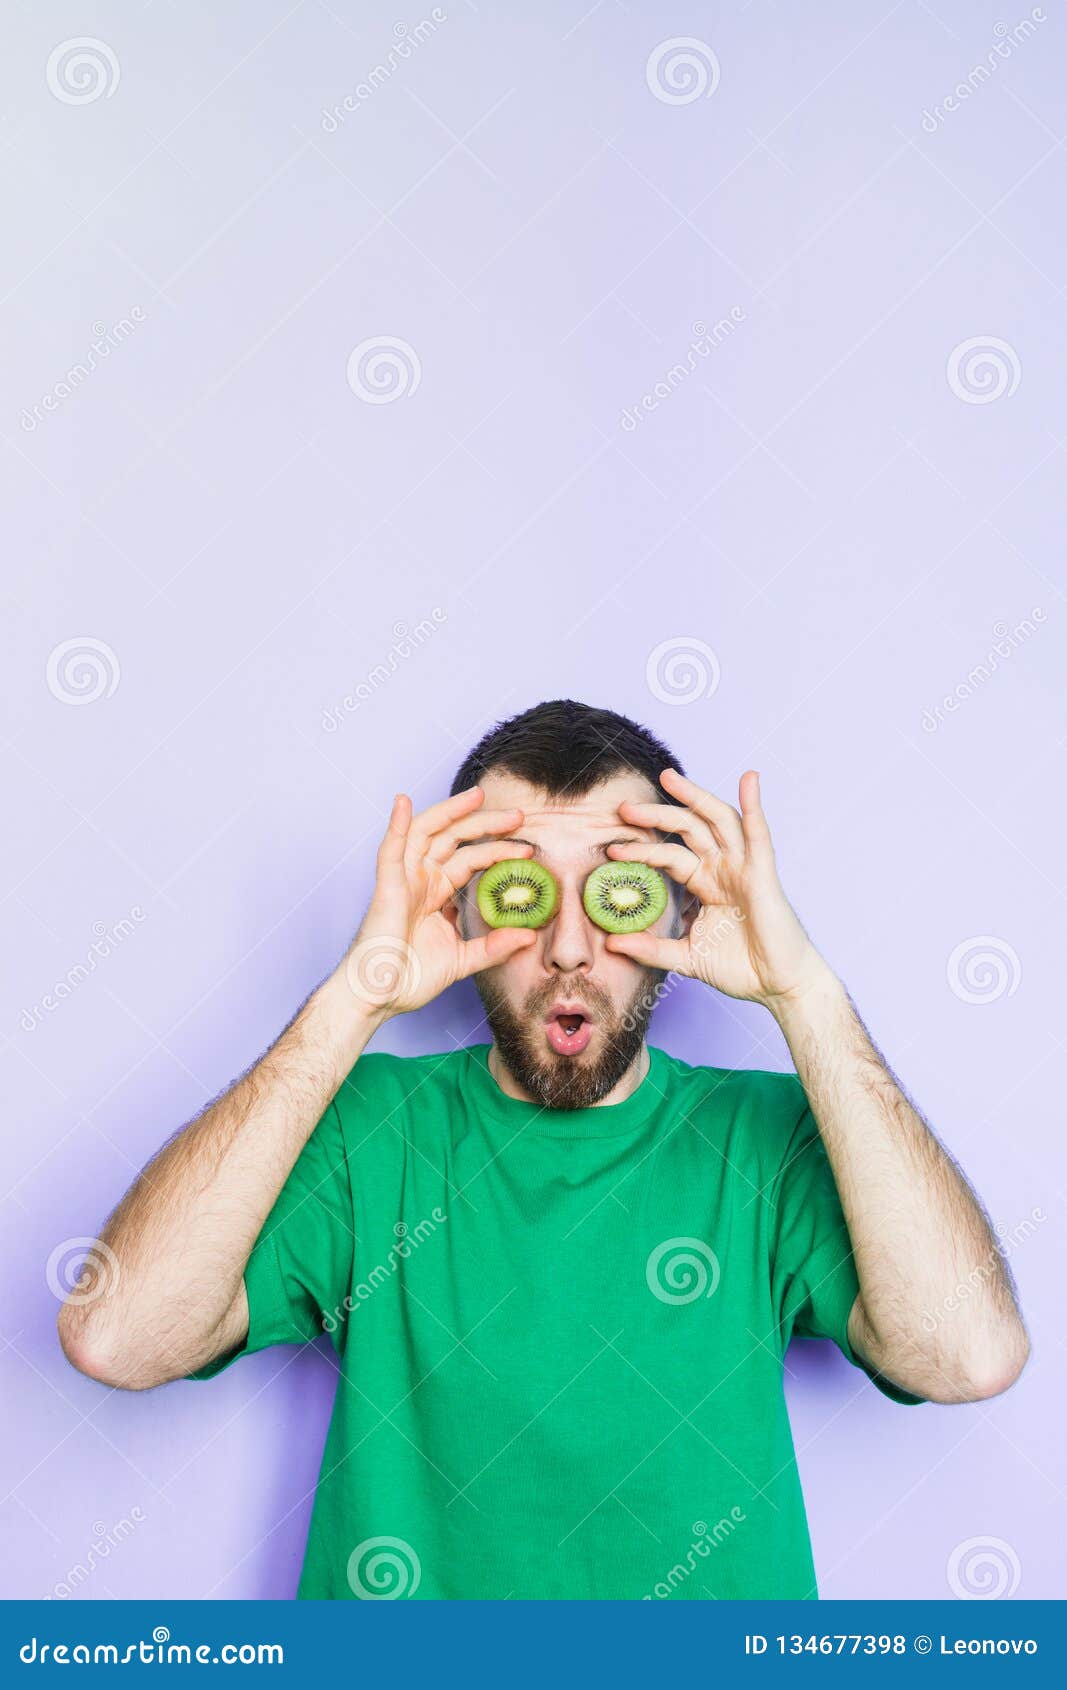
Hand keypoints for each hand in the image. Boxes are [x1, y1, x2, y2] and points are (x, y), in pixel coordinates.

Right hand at [339, 787, 536, 1016]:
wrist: (379, 998)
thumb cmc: (410, 979)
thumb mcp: (463, 960)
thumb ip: (494, 946)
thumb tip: (529, 936)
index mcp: (435, 894)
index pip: (469, 859)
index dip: (497, 850)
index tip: (526, 850)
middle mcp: (420, 881)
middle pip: (454, 839)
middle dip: (485, 824)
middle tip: (519, 816)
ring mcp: (403, 881)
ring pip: (426, 833)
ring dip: (452, 812)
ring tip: (479, 797)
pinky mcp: (387, 888)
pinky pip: (390, 851)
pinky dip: (396, 825)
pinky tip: (403, 802)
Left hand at [605, 768, 831, 1008]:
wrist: (777, 986)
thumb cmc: (739, 969)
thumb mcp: (685, 957)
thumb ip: (650, 949)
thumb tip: (611, 943)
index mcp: (706, 883)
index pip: (670, 855)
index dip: (643, 850)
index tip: (612, 850)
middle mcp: (723, 869)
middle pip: (688, 829)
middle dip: (657, 815)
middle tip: (625, 809)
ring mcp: (744, 868)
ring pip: (717, 821)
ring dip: (694, 797)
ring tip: (667, 779)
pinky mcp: (763, 873)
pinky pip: (758, 834)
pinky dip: (754, 805)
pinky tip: (748, 779)